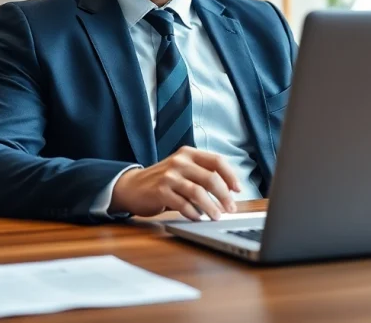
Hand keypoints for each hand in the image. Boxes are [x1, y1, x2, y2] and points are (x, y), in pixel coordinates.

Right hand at [110, 147, 241, 220]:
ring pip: (198, 192)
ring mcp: (169, 176)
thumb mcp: (182, 169)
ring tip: (216, 216)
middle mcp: (179, 161)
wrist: (132, 186)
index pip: (217, 161)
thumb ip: (201, 175)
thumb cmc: (163, 180)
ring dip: (211, 207)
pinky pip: (183, 205)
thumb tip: (228, 193)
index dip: (230, 176)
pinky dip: (194, 213)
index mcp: (188, 153)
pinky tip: (197, 218)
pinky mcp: (160, 191)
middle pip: (211, 178)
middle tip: (231, 209)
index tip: (238, 189)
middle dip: (224, 196)